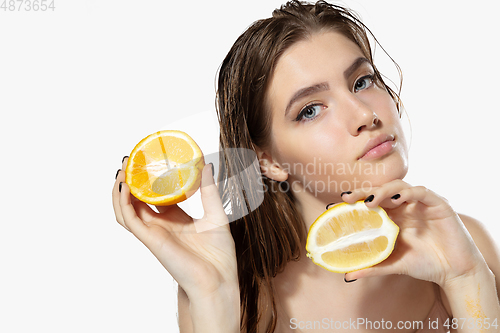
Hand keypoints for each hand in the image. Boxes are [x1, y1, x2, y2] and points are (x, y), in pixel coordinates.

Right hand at [112, 158, 237, 300]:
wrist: (218, 281)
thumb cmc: (219, 255)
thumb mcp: (216, 214)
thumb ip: (209, 191)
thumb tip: (207, 165)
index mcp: (175, 218)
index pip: (156, 195)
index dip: (149, 178)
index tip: (148, 159)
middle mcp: (161, 224)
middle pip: (137, 199)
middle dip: (130, 180)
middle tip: (130, 159)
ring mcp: (153, 232)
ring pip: (126, 208)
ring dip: (120, 189)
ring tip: (122, 169)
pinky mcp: (150, 240)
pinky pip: (130, 220)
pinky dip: (123, 203)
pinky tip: (124, 186)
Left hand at [341, 180, 485, 286]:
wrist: (454, 272)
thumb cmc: (424, 264)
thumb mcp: (394, 265)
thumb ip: (373, 267)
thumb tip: (348, 275)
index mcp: (393, 216)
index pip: (371, 201)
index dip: (356, 200)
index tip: (338, 203)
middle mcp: (405, 206)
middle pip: (381, 191)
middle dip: (364, 192)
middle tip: (349, 198)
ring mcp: (421, 203)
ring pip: (399, 186)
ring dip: (384, 191)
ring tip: (371, 201)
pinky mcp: (438, 204)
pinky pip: (422, 192)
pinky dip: (410, 192)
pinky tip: (399, 197)